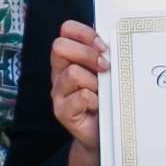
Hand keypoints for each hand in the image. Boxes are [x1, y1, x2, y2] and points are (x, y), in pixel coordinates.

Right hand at [51, 20, 108, 165]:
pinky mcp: (62, 112)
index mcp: (68, 59)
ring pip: (72, 73)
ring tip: (102, 92)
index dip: (83, 32)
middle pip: (59, 46)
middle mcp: (58, 73)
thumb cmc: (106, 101)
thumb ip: (102, 53)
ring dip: (94, 81)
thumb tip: (108, 30)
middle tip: (105, 66)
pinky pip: (80, 96)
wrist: (104, 135)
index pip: (65, 31)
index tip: (103, 45)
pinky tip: (98, 107)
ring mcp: (58, 93)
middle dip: (86, 53)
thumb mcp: (105, 73)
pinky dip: (94, 100)